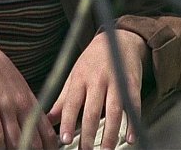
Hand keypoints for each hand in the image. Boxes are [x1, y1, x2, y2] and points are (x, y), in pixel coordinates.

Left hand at [48, 30, 149, 149]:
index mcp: (80, 78)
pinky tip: (129, 138)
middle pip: (92, 110)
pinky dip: (132, 123)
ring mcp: (116, 81)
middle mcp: (97, 80)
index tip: (64, 140)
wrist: (118, 39)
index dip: (67, 122)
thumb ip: (62, 99)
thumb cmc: (92, 61)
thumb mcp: (74, 75)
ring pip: (113, 111)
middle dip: (88, 134)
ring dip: (109, 134)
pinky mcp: (132, 84)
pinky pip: (133, 105)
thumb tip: (47, 119)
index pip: (71, 103)